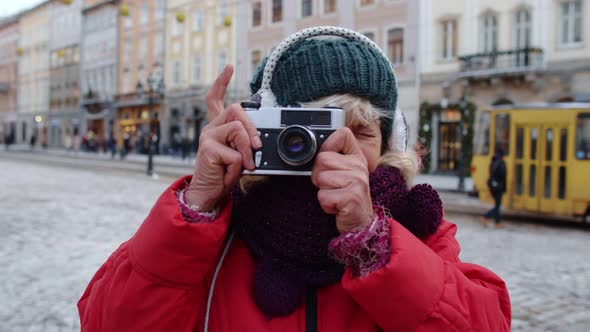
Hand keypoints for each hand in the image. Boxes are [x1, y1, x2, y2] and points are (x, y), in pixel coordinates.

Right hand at [185, 65, 261, 209]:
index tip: (229, 67)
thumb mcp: (240, 156)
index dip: (222, 82)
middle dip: (252, 127)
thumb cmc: (224, 175)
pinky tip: (229, 173)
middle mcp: (210, 128)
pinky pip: (236, 153)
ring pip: (238, 130)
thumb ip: (246, 143)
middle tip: (256, 147)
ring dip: (248, 150)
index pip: (215, 99)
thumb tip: (259, 140)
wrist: (208, 194)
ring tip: (244, 165)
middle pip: (236, 110)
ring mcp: (207, 137)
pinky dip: (240, 166)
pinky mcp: (208, 148)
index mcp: (217, 128)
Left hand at [311, 128, 373, 232]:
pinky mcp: (352, 197)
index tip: (329, 162)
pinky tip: (337, 207)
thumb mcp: (343, 174)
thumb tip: (312, 147)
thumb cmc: (345, 198)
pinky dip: (325, 205)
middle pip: (322, 158)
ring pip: (321, 178)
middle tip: (331, 187)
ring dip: (323, 192)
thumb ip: (332, 159)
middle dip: (319, 176)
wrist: (359, 225)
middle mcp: (359, 166)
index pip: (343, 134)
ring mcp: (357, 181)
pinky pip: (323, 196)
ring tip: (335, 197)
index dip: (328, 145)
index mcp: (356, 157)